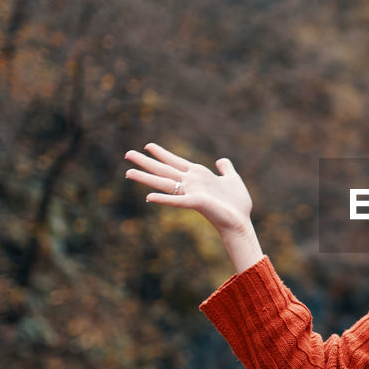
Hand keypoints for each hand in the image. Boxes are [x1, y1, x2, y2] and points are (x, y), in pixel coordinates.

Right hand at [124, 142, 252, 235]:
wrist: (240, 222)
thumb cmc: (237, 204)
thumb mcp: (232, 179)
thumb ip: (226, 169)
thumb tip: (221, 160)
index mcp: (198, 175)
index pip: (175, 162)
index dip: (162, 154)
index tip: (148, 145)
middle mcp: (191, 183)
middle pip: (164, 170)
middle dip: (146, 162)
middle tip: (127, 154)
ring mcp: (191, 193)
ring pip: (164, 183)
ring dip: (146, 178)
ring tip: (128, 172)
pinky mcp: (196, 203)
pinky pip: (177, 201)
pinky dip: (164, 199)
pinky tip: (149, 197)